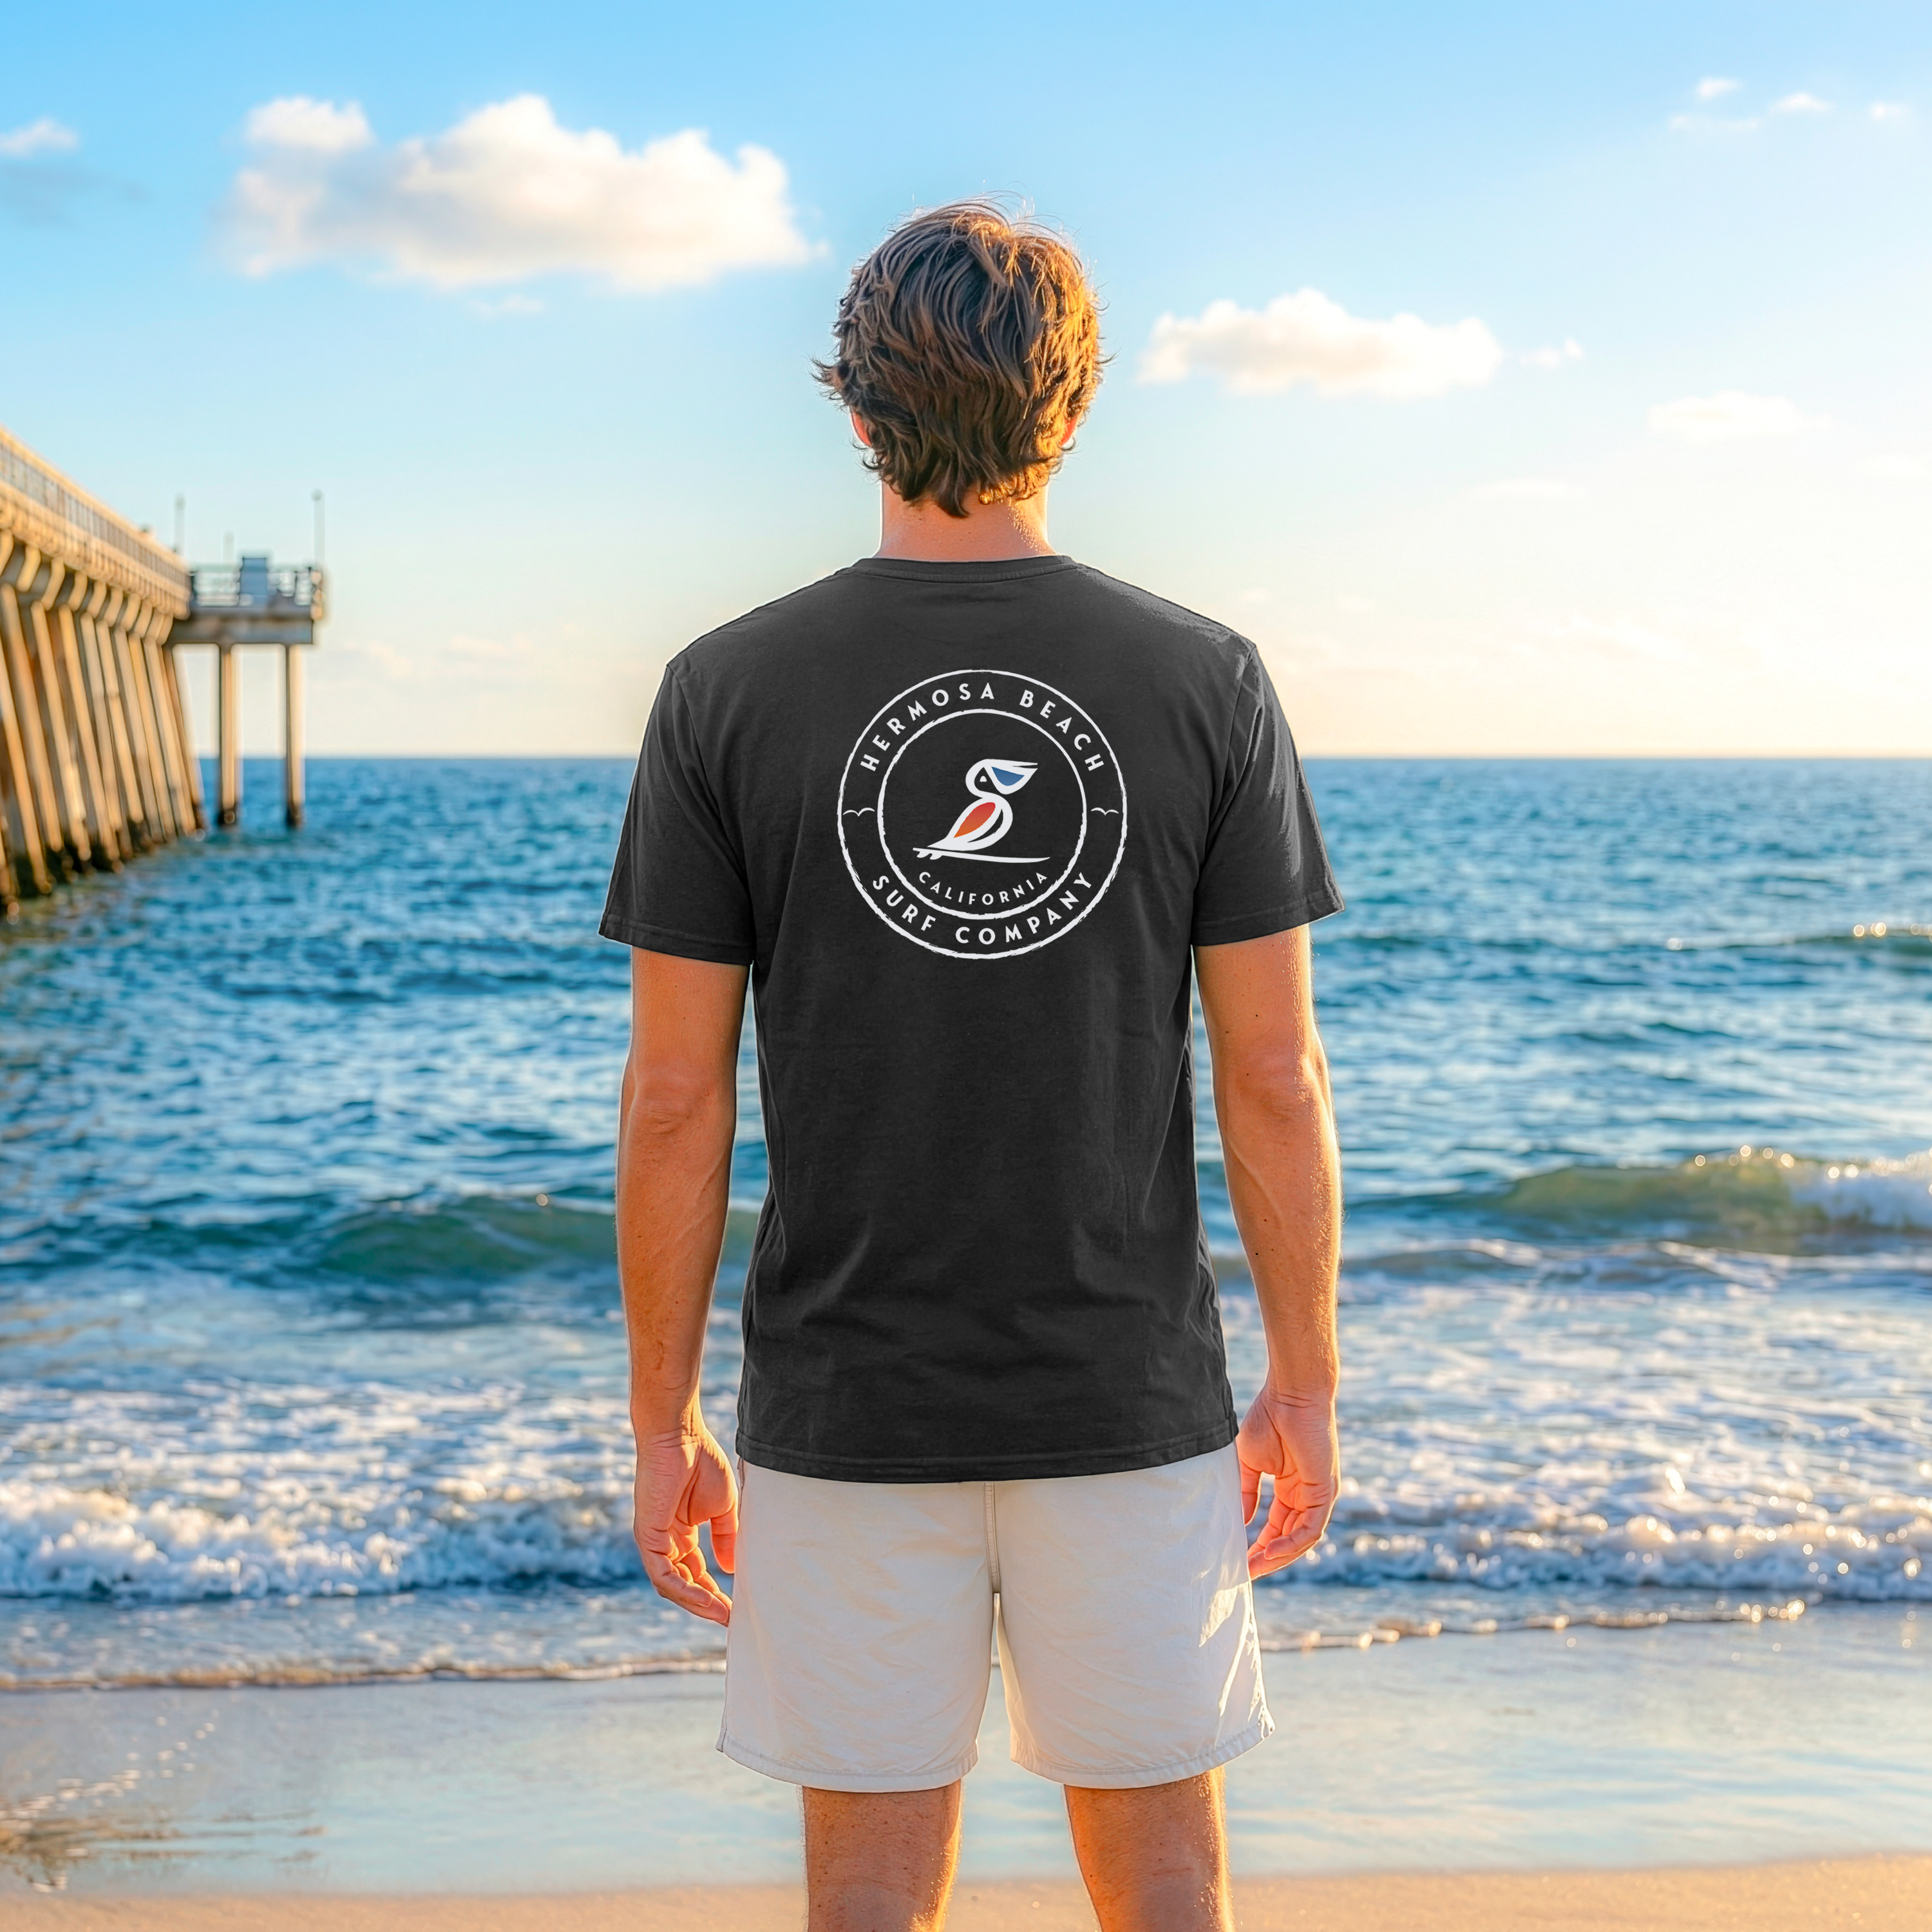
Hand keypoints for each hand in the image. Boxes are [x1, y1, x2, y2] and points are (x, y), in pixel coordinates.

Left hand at [632, 1420, 738, 1625]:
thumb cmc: (701, 1461)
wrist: (681, 1436)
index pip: (695, 1572)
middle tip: (731, 1618)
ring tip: (723, 1614)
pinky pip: (663, 1574)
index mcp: (681, 1533)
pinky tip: (707, 1599)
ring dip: (697, 1603)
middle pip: (683, 1583)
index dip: (713, 1591)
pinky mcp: (647, 1536)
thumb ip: (726, 1537)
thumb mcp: (723, 1507)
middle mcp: (665, 1541)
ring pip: (672, 1585)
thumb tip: (731, 1568)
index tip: (736, 1606)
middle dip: (706, 1603)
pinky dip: (685, 1590)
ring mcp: (654, 1540)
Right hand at [1236, 1383, 1338, 1580]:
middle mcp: (1306, 1495)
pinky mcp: (1325, 1491)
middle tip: (1244, 1573)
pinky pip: (1311, 1527)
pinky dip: (1292, 1542)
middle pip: (1289, 1538)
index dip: (1259, 1545)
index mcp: (1290, 1488)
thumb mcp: (1250, 1462)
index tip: (1238, 1561)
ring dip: (1279, 1556)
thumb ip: (1246, 1492)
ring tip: (1254, 1567)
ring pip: (1302, 1538)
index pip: (1276, 1526)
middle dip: (1267, 1558)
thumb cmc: (1269, 1418)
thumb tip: (1238, 1522)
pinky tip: (1270, 1550)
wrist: (1290, 1395)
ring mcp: (1318, 1495)